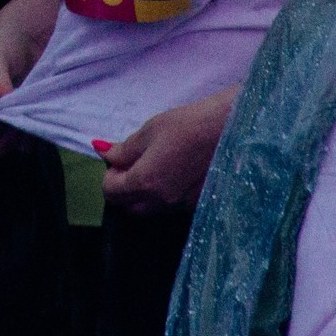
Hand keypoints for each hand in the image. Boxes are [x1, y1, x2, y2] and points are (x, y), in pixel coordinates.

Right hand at [0, 30, 32, 155]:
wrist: (31, 30)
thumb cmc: (5, 37)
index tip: (2, 117)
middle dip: (4, 137)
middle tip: (20, 117)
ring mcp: (10, 118)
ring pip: (12, 146)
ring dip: (22, 138)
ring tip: (32, 115)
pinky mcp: (29, 119)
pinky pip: (31, 141)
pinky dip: (37, 135)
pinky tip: (42, 116)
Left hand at [100, 87, 235, 213]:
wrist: (231, 131)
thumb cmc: (188, 126)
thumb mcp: (149, 132)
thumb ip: (124, 149)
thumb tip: (104, 153)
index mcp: (145, 182)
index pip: (112, 192)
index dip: (109, 175)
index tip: (118, 158)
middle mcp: (162, 201)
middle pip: (129, 206)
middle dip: (123, 189)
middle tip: (131, 163)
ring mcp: (181, 206)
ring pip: (150, 209)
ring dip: (142, 194)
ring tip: (152, 166)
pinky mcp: (198, 205)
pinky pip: (170, 207)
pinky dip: (163, 196)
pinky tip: (173, 173)